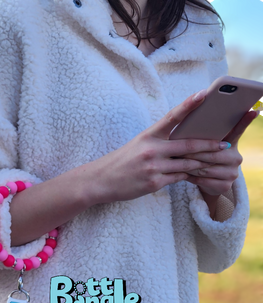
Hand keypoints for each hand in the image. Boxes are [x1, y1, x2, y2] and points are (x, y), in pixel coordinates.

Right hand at [89, 89, 230, 204]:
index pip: (172, 116)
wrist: (102, 180)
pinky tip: (197, 175)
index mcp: (148, 135)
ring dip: (202, 164)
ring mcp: (153, 167)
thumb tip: (183, 141)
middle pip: (187, 145)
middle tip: (225, 144)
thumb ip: (160, 141)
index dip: (189, 105)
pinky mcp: (154, 182)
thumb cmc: (123, 161)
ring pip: (186, 165)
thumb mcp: (139, 145)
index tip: (204, 94)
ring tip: (216, 162)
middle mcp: (152, 149)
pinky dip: (188, 176)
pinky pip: (178, 178)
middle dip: (209, 145)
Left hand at [178, 109, 258, 195]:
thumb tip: (197, 111)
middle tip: (179, 149)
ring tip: (177, 162)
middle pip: (213, 154)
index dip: (245, 121)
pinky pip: (204, 180)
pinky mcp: (225, 186)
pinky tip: (183, 174)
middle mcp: (236, 158)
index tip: (252, 110)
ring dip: (190, 165)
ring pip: (206, 168)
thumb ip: (208, 135)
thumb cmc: (205, 159)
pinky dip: (192, 177)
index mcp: (233, 144)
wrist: (209, 184)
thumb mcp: (208, 146)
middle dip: (194, 152)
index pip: (239, 131)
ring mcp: (232, 173)